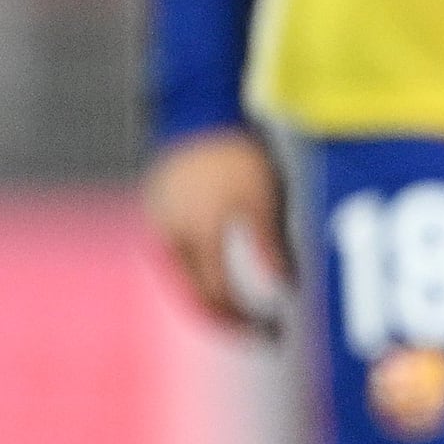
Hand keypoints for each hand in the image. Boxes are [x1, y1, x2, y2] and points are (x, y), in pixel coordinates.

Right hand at [146, 126, 294, 334]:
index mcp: (197, 237)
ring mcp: (159, 227)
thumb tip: (286, 290)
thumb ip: (270, 247)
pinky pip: (175, 262)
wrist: (200, 110)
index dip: (246, 322)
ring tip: (240, 312)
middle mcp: (171, 238)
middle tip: (257, 333)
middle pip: (193, 300)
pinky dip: (198, 279)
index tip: (273, 331)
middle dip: (227, 322)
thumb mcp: (261, 199)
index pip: (218, 298)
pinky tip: (219, 277)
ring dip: (211, 302)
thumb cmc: (235, 152)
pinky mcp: (157, 216)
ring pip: (182, 284)